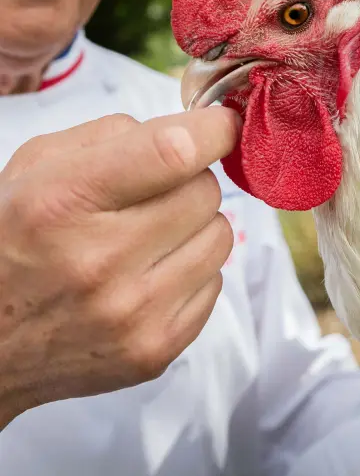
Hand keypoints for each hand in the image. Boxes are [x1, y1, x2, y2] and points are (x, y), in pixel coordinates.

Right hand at [0, 106, 239, 427]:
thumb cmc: (13, 238)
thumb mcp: (37, 165)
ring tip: (151, 236)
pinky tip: (150, 275)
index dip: (212, 130)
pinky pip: (216, 283)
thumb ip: (114, 133)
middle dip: (188, 181)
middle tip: (153, 194)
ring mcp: (131, 313)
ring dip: (195, 227)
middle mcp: (100, 261)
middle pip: (205, 191)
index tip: (222, 125)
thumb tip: (192, 130)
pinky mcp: (155, 350)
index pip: (172, 151)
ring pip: (220, 236)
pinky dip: (192, 271)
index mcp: (64, 201)